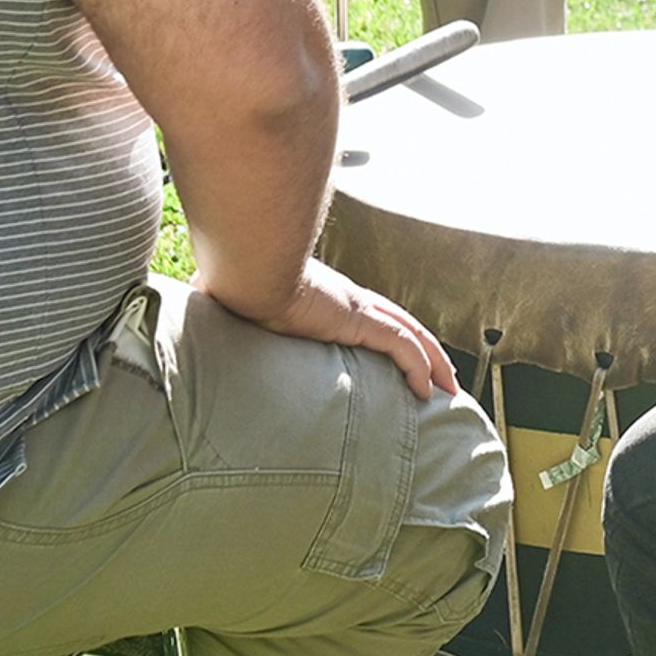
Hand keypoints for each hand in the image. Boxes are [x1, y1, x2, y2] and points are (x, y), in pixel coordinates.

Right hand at [210, 257, 456, 399]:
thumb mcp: (240, 305)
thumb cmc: (236, 281)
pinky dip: (418, 366)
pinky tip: (428, 389)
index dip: (390, 331)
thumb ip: (237, 316)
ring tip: (449, 386)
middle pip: (402, 322)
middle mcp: (348, 298)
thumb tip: (206, 322)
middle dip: (427, 348)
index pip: (369, 313)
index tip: (402, 353)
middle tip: (445, 373)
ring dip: (434, 361)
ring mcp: (355, 307)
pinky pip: (400, 346)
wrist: (245, 266)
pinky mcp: (356, 318)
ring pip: (411, 334)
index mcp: (326, 296)